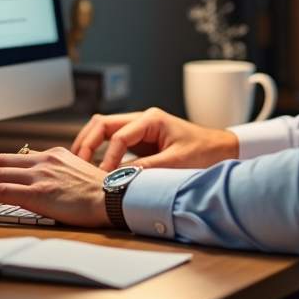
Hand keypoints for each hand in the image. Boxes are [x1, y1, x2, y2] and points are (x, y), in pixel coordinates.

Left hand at [0, 147, 109, 227]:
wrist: (116, 197)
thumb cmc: (103, 193)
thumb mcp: (78, 175)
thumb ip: (58, 175)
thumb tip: (43, 187)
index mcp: (54, 154)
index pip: (14, 157)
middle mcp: (45, 160)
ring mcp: (41, 174)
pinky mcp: (39, 191)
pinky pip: (0, 191)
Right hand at [72, 107, 239, 171]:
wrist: (221, 149)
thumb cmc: (204, 152)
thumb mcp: (177, 162)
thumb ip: (148, 169)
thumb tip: (120, 179)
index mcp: (151, 119)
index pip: (119, 136)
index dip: (109, 158)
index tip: (104, 178)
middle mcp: (142, 119)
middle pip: (102, 124)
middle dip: (87, 143)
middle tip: (78, 165)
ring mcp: (139, 128)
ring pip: (104, 128)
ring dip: (89, 143)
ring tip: (79, 164)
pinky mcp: (140, 140)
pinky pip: (112, 140)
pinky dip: (100, 149)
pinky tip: (93, 165)